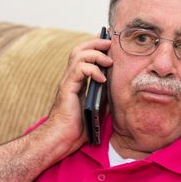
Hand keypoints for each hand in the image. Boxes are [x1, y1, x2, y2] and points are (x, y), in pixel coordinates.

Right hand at [40, 36, 111, 156]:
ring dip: (96, 54)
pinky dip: (92, 70)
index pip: (84, 56)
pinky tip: (102, 79)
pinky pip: (78, 70)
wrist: (62, 139)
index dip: (95, 47)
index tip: (109, 44)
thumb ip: (105, 94)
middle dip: (95, 43)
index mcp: (77, 81)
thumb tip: (118, 85)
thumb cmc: (78, 127)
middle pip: (79, 50)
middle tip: (110, 43)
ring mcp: (67, 82)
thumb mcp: (99, 107)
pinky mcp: (67, 88)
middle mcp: (70, 78)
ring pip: (78, 55)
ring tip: (109, 61)